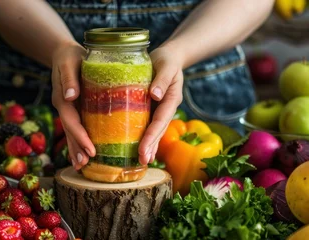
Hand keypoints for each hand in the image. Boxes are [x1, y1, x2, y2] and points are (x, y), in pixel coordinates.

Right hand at [51, 41, 94, 169]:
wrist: (63, 52)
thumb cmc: (70, 55)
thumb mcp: (69, 62)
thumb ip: (69, 78)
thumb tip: (70, 95)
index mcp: (63, 98)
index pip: (72, 121)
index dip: (80, 137)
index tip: (90, 150)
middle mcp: (64, 106)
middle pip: (70, 131)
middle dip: (77, 149)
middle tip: (85, 165)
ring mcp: (68, 109)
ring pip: (72, 132)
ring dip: (76, 149)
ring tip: (82, 166)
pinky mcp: (74, 108)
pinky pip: (76, 126)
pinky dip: (78, 140)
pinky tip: (83, 152)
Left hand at [138, 44, 184, 164]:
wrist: (169, 56)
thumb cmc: (167, 59)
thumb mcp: (166, 65)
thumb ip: (162, 78)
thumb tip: (155, 95)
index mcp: (170, 99)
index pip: (160, 120)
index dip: (152, 136)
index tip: (144, 149)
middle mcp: (166, 107)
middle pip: (158, 130)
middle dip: (151, 146)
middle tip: (142, 161)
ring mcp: (160, 110)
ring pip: (154, 131)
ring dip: (149, 146)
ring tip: (141, 161)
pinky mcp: (152, 108)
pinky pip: (148, 124)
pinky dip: (145, 137)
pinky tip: (138, 149)